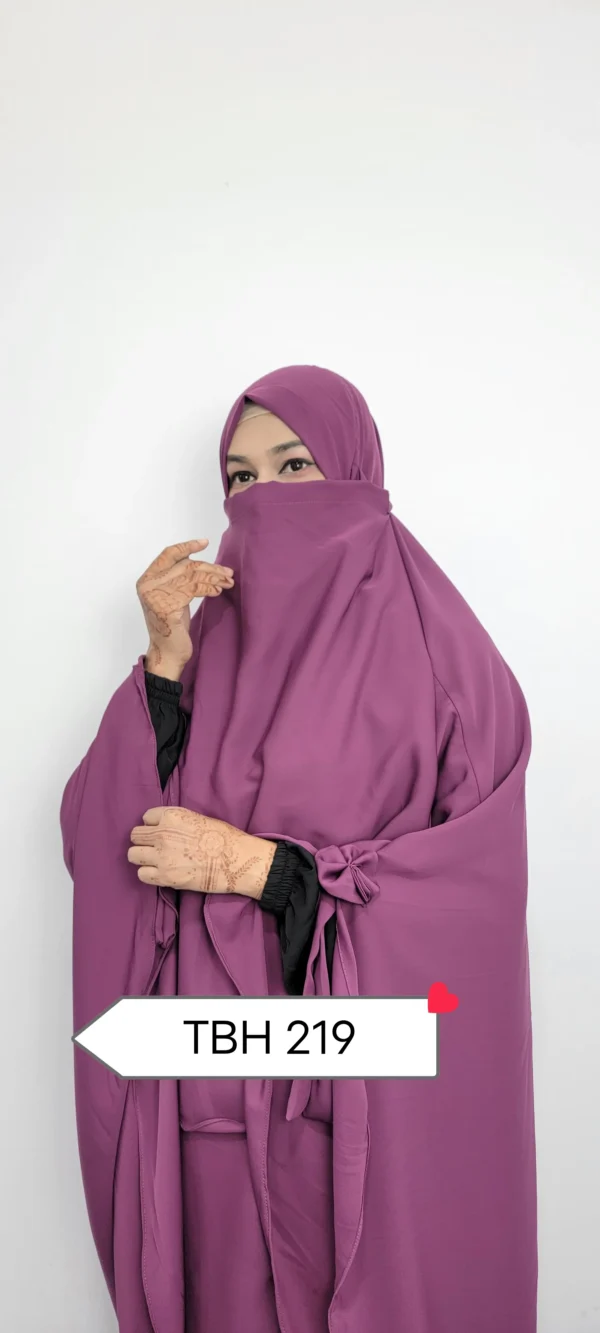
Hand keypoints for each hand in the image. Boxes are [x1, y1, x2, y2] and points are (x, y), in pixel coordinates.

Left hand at [127, 807, 276, 898]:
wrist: (236, 860)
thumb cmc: (224, 838)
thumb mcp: (198, 818)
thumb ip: (177, 823)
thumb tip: (167, 829)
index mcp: (172, 816)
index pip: (146, 817)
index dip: (154, 825)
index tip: (162, 832)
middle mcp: (161, 834)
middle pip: (135, 836)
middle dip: (144, 841)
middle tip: (157, 848)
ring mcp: (161, 856)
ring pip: (133, 855)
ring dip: (142, 857)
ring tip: (156, 861)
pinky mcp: (164, 877)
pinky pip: (141, 874)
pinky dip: (148, 874)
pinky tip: (160, 873)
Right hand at [137, 540, 234, 678]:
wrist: (168, 652)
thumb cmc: (172, 625)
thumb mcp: (173, 597)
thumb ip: (178, 578)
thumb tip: (202, 562)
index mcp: (147, 579)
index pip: (167, 554)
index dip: (187, 547)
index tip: (204, 543)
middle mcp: (148, 585)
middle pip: (185, 566)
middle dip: (210, 568)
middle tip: (228, 573)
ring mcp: (155, 596)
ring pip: (191, 576)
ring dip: (213, 578)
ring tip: (227, 582)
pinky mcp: (166, 607)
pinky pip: (193, 590)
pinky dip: (208, 588)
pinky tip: (217, 592)